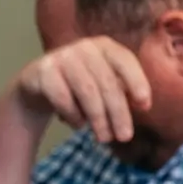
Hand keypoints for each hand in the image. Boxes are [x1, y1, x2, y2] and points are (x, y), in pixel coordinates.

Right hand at [14, 36, 152, 145]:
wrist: (37, 83)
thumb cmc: (77, 85)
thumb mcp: (101, 82)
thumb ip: (121, 89)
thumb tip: (143, 106)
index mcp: (104, 46)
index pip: (126, 62)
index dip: (137, 83)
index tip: (145, 107)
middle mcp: (84, 47)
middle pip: (107, 82)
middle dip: (118, 112)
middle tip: (124, 137)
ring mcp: (62, 57)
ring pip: (87, 91)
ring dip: (98, 118)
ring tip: (104, 137)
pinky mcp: (44, 72)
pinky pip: (63, 98)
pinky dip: (73, 115)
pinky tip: (79, 126)